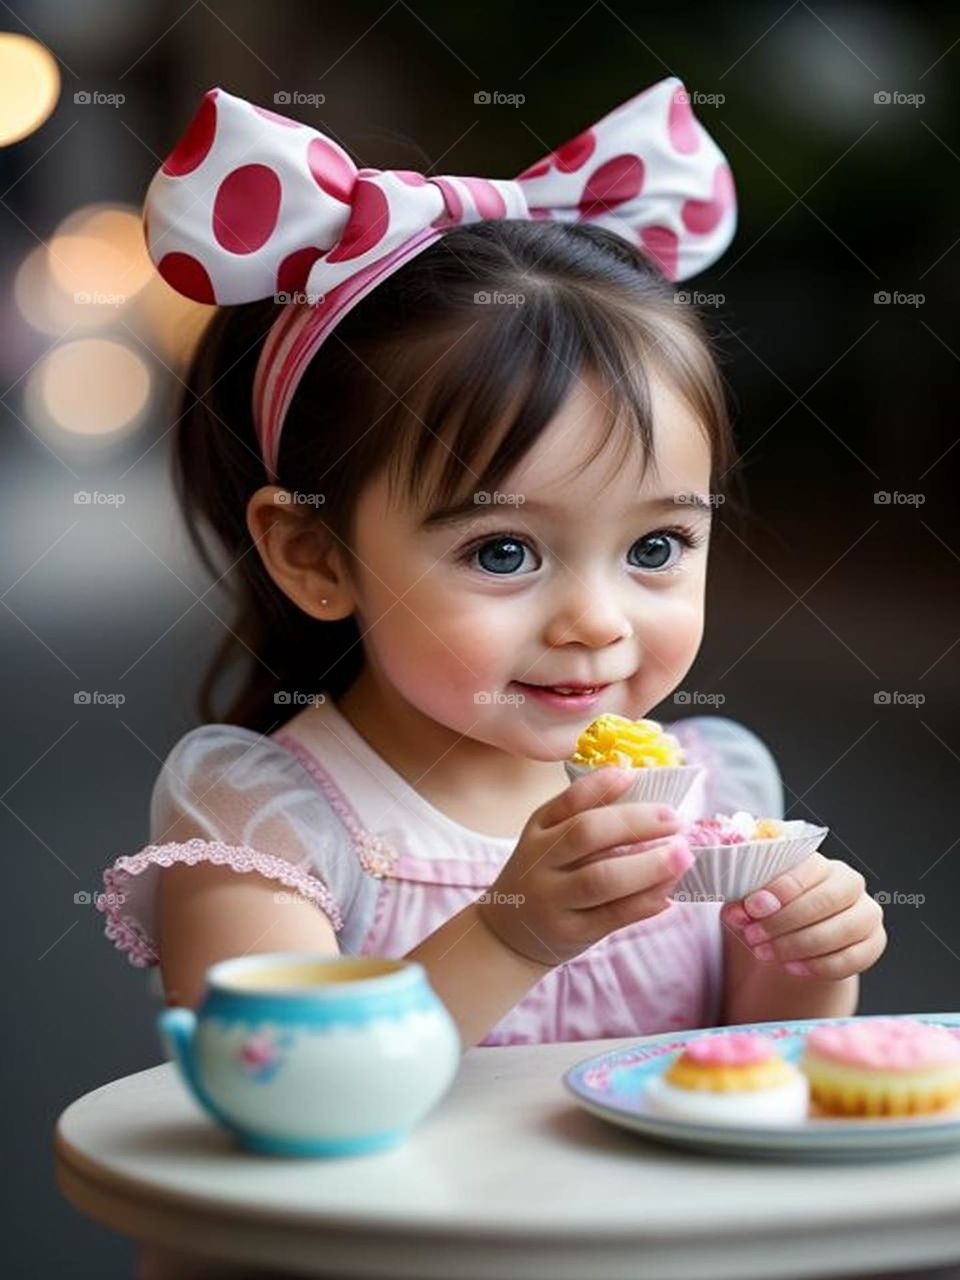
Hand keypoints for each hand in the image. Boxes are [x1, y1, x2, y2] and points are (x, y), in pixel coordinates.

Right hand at [476, 767, 693, 967]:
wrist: (509, 934)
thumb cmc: (543, 875)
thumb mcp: (547, 839)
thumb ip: (581, 812)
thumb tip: (631, 776)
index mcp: (538, 832)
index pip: (567, 803)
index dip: (601, 786)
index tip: (633, 775)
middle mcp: (541, 863)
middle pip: (586, 835)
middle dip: (635, 823)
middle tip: (675, 819)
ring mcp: (555, 900)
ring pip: (602, 879)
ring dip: (648, 866)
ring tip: (683, 855)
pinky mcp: (573, 932)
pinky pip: (614, 915)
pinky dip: (645, 901)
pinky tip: (670, 891)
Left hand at [720, 852, 886, 978]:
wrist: (794, 941)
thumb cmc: (773, 912)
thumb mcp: (751, 905)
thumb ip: (741, 904)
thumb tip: (736, 911)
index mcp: (820, 862)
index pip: (810, 867)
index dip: (782, 888)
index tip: (752, 907)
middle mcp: (849, 882)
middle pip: (828, 898)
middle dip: (787, 921)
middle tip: (754, 936)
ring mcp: (866, 912)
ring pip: (843, 929)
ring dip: (800, 945)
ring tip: (767, 954)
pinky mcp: (873, 942)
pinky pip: (854, 957)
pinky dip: (821, 966)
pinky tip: (793, 968)